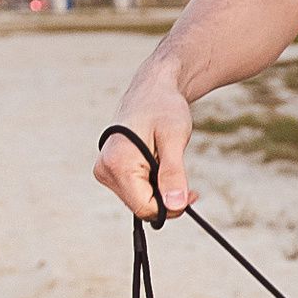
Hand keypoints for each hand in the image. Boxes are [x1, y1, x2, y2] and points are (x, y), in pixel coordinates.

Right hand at [96, 56, 195, 217]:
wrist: (151, 89)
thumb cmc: (164, 108)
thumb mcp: (174, 139)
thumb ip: (173, 174)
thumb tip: (175, 204)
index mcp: (117, 163)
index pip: (145, 207)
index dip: (171, 206)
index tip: (192, 194)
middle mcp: (104, 170)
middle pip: (140, 207)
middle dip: (166, 200)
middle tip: (189, 186)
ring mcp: (105, 171)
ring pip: (138, 201)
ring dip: (160, 192)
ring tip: (169, 165)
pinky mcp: (110, 171)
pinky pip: (135, 191)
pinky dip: (152, 186)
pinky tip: (160, 167)